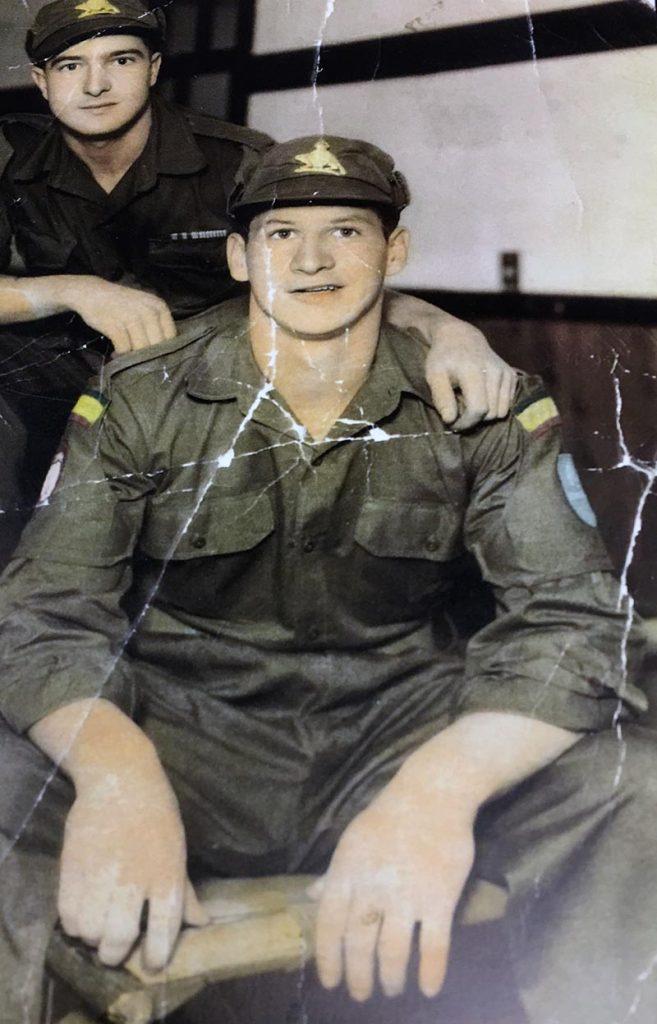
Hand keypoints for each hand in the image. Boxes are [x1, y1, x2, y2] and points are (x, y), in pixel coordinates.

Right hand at [58, 767, 207, 970]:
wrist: (120, 776)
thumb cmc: (156, 812)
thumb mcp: (177, 848)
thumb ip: (184, 890)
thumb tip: (201, 923)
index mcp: (167, 873)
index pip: (165, 928)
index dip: (158, 955)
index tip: (153, 963)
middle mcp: (134, 878)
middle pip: (120, 937)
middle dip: (115, 952)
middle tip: (114, 948)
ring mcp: (101, 873)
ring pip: (90, 931)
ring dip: (92, 937)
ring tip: (96, 927)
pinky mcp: (72, 866)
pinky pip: (67, 914)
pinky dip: (72, 923)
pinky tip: (80, 914)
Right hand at [65, 277, 176, 353]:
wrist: (92, 292)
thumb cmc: (122, 304)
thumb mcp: (145, 307)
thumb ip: (157, 325)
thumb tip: (166, 353)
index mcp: (159, 306)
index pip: (171, 337)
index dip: (164, 349)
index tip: (154, 354)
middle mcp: (148, 311)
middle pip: (157, 346)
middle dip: (148, 356)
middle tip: (139, 358)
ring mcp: (132, 318)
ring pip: (142, 349)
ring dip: (133, 357)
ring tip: (127, 355)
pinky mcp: (116, 326)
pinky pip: (124, 349)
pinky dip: (120, 355)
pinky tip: (116, 352)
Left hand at [313, 784, 474, 1002]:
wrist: (433, 794)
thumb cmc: (389, 817)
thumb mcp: (353, 841)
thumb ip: (334, 873)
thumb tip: (312, 896)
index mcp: (347, 872)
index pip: (329, 925)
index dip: (328, 958)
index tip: (331, 982)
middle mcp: (372, 888)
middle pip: (359, 945)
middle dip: (359, 977)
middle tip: (362, 995)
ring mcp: (407, 896)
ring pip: (393, 953)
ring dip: (390, 978)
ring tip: (392, 989)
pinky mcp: (439, 899)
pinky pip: (434, 946)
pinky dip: (431, 972)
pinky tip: (429, 989)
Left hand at [425, 321, 516, 429]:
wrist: (462, 337)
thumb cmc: (444, 358)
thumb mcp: (434, 375)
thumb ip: (441, 398)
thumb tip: (450, 420)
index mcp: (473, 371)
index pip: (478, 409)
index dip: (465, 423)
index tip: (452, 423)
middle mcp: (495, 371)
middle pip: (490, 414)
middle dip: (473, 419)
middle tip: (458, 410)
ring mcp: (506, 373)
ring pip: (500, 412)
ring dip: (484, 414)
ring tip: (469, 401)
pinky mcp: (512, 376)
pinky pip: (507, 405)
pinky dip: (494, 406)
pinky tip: (481, 395)